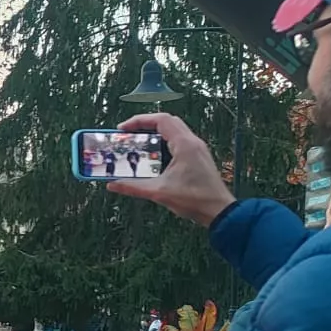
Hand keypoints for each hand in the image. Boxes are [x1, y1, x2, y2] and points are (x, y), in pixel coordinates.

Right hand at [106, 114, 235, 225]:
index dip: (139, 121)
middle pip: (167, 122)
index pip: (161, 120)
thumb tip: (112, 184)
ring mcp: (196, 149)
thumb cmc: (195, 199)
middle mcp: (192, 142)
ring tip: (138, 144)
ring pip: (173, 131)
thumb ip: (132, 187)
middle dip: (145, 125)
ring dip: (155, 134)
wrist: (219, 211)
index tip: (124, 129)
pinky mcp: (197, 157)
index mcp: (184, 145)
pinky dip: (163, 143)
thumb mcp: (158, 192)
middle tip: (129, 135)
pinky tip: (153, 157)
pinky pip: (178, 142)